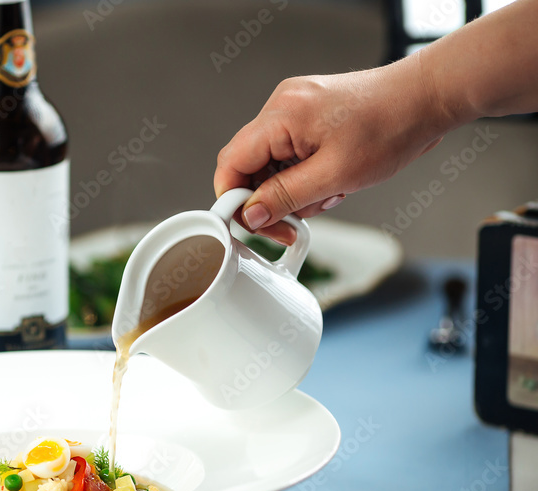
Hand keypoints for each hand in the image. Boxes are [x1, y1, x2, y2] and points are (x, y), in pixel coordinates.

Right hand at [214, 60, 449, 244]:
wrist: (426, 98)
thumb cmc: (391, 126)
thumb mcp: (335, 175)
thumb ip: (285, 197)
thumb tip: (250, 215)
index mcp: (281, 116)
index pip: (231, 163)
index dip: (233, 199)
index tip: (251, 224)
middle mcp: (281, 106)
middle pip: (248, 165)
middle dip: (269, 198)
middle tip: (293, 222)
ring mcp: (294, 108)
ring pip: (270, 163)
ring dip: (291, 189)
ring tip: (328, 193)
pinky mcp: (308, 113)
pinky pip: (288, 153)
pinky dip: (303, 174)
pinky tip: (330, 180)